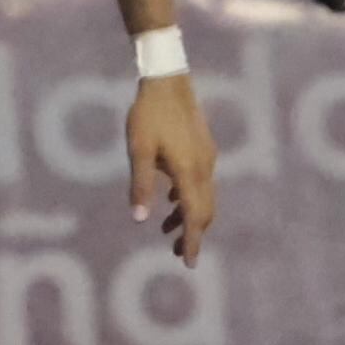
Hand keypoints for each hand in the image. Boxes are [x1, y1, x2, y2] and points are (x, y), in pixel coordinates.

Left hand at [123, 70, 216, 264]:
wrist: (168, 81)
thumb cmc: (148, 115)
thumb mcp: (138, 151)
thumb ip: (141, 185)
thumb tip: (140, 219)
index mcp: (189, 172)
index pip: (195, 216)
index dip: (194, 241)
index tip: (190, 264)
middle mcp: (204, 168)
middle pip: (205, 211)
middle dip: (193, 234)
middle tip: (178, 254)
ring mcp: (207, 158)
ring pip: (204, 197)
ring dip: (189, 217)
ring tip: (168, 232)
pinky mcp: (203, 149)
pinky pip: (201, 183)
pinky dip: (189, 198)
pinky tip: (172, 200)